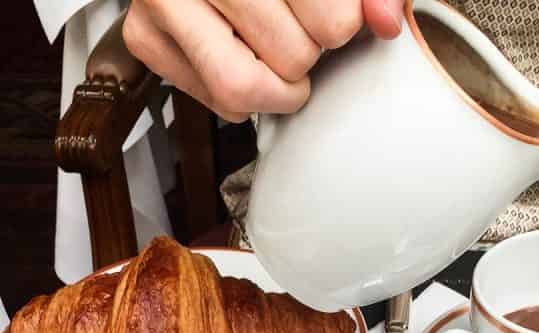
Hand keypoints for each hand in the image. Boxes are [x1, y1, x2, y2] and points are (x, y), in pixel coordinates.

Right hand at [124, 0, 404, 121]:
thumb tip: (387, 22)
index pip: (330, 21)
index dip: (342, 27)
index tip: (334, 18)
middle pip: (291, 56)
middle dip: (308, 54)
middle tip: (299, 30)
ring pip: (244, 87)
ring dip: (280, 87)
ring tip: (280, 55)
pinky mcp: (144, 36)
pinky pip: (218, 102)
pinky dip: (246, 97)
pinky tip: (246, 56)